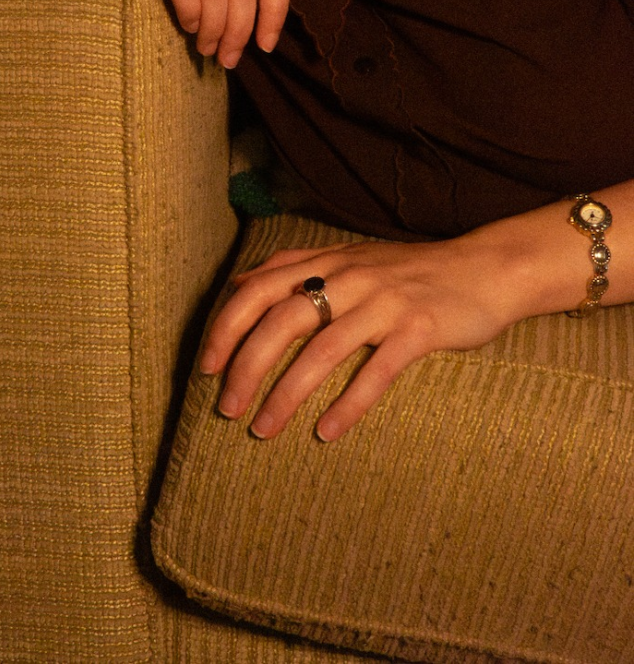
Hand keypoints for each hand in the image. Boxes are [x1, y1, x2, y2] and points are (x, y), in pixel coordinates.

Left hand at [199, 233, 524, 440]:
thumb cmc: (410, 272)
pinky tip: (327, 433)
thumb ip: (296, 267)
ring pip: (323, 348)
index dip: (227, 327)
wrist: (485, 268)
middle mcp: (350, 277)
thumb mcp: (348, 258)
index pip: (259, 288)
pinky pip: (377, 370)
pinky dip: (349, 403)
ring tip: (263, 430)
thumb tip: (240, 283)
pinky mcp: (419, 328)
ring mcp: (385, 302)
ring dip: (287, 393)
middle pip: (283, 320)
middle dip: (247, 366)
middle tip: (227, 410)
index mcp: (327, 262)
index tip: (206, 368)